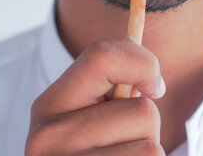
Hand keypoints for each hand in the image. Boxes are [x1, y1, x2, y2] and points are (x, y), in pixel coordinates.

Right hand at [25, 39, 166, 154]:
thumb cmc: (93, 150)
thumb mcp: (90, 115)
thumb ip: (113, 90)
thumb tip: (152, 82)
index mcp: (49, 105)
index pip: (102, 56)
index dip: (143, 64)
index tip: (154, 87)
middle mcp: (48, 139)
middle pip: (143, 113)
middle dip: (148, 128)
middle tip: (123, 142)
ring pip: (151, 149)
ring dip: (148, 153)